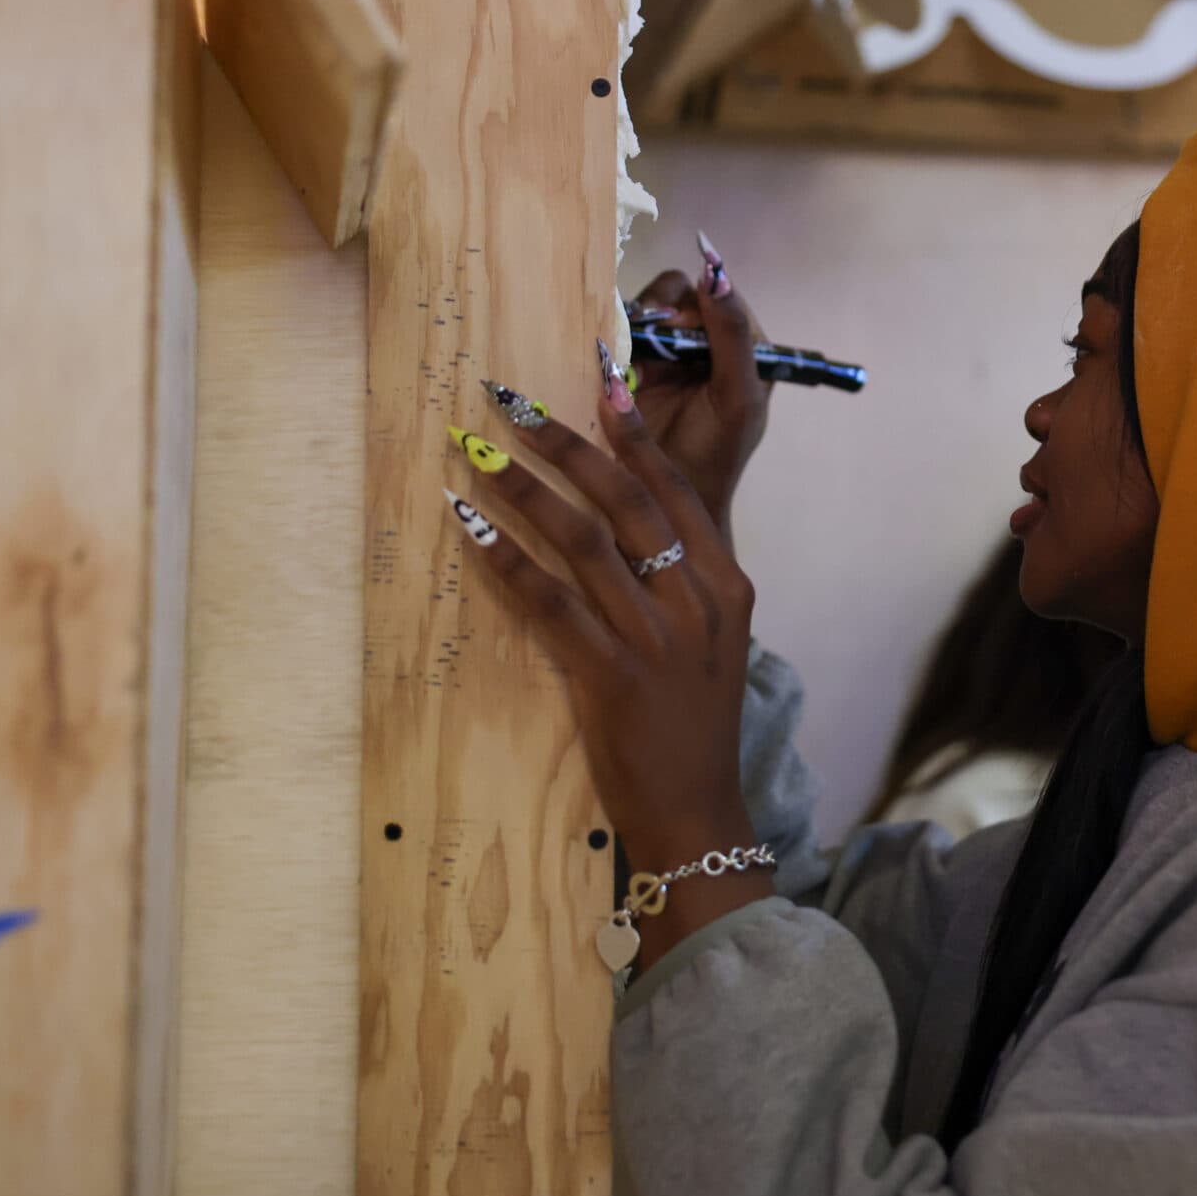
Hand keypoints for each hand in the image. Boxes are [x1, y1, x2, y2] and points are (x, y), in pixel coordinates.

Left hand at [449, 355, 769, 966]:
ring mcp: (655, 638)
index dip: (633, 438)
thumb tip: (625, 529)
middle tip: (512, 404)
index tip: (599, 385)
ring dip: (522, 489)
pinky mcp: (610, 675)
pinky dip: (505, 559)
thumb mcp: (710, 644)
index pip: (676, 492)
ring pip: (582, 540)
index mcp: (726, 586)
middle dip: (565, 444)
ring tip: (477, 452)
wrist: (697, 810)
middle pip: (625, 501)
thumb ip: (681, 584)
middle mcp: (696, 601)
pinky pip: (549, 601)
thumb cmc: (694, 727)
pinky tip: (470, 527)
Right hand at [629, 234, 768, 543]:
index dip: (700, 299)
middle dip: (662, 308)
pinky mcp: (630, 365)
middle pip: (679, 293)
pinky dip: (613, 337)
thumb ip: (731, 335)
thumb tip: (715, 270)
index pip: (720, 292)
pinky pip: (619, 332)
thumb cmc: (712, 454)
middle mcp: (705, 343)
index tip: (680, 325)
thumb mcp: (735, 396)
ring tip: (631, 355)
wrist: (664, 507)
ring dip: (635, 322)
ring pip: (646, 308)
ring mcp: (666, 353)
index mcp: (743, 346)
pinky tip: (612, 361)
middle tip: (650, 338)